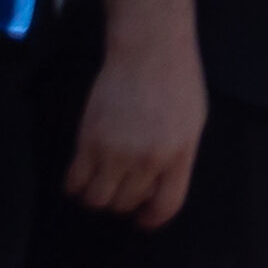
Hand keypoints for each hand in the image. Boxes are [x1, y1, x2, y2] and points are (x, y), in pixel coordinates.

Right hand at [66, 19, 206, 227]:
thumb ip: (178, 157)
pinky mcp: (88, 141)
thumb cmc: (177, 81)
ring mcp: (115, 151)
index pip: (166, 206)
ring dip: (97, 196)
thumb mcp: (193, 122)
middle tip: (121, 185)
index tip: (142, 217)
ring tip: (101, 179)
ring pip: (96, 200)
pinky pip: (73, 183)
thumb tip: (160, 186)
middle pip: (125, 205)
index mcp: (179, 154)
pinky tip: (83, 172)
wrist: (149, 49)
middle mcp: (148, 158)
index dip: (151, 218)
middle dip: (123, 202)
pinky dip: (75, 185)